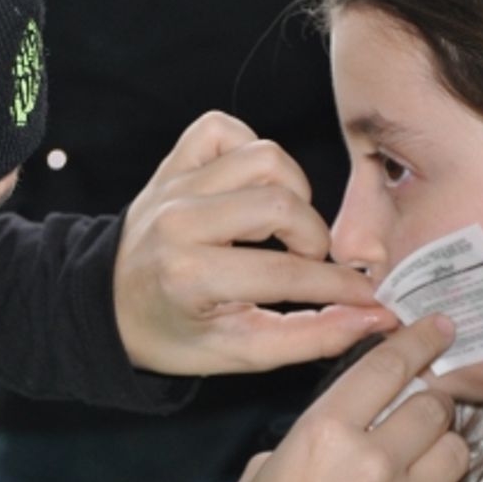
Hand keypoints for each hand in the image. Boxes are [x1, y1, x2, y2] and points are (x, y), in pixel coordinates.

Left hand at [114, 111, 396, 375]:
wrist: (109, 305)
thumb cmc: (172, 332)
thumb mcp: (241, 352)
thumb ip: (311, 336)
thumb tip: (373, 316)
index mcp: (190, 277)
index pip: (287, 272)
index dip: (340, 286)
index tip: (367, 296)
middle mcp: (180, 222)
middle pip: (281, 202)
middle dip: (313, 237)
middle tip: (309, 262)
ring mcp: (175, 186)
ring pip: (264, 158)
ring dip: (289, 193)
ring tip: (282, 228)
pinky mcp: (173, 162)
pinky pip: (224, 129)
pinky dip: (249, 153)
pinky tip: (250, 191)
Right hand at [204, 315, 468, 481]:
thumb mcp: (261, 473)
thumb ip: (308, 439)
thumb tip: (342, 429)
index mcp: (325, 432)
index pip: (389, 367)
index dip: (420, 339)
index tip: (440, 327)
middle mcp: (373, 460)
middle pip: (433, 404)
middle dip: (431, 400)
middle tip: (420, 408)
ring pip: (456, 449)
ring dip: (442, 445)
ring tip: (422, 456)